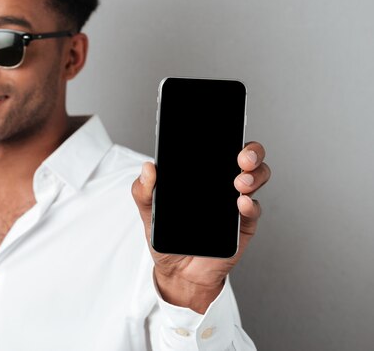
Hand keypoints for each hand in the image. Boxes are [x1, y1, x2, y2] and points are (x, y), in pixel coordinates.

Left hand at [131, 141, 270, 312]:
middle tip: (241, 156)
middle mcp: (224, 182)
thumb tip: (148, 167)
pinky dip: (250, 204)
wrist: (178, 272)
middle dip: (251, 150)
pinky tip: (241, 203)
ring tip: (239, 182)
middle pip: (248, 157)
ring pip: (257, 178)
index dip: (226, 132)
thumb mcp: (148, 210)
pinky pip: (253, 210)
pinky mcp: (243, 224)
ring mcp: (236, 202)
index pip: (219, 146)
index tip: (224, 127)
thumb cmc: (167, 236)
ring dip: (254, 175)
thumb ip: (143, 190)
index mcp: (203, 173)